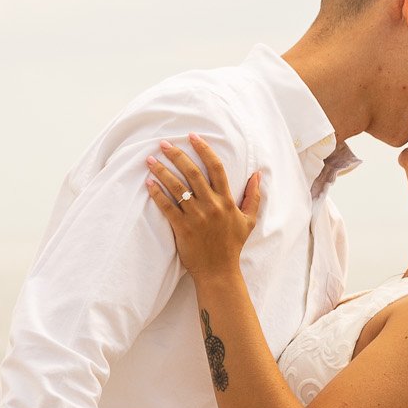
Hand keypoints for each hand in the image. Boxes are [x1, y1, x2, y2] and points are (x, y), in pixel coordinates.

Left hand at [143, 134, 260, 277]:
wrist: (219, 271)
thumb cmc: (232, 245)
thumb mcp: (248, 220)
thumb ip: (253, 196)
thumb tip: (257, 174)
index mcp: (226, 201)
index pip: (216, 168)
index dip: (204, 149)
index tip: (192, 136)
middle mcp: (212, 206)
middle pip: (193, 172)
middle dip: (177, 155)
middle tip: (163, 143)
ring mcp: (196, 217)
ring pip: (177, 188)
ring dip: (162, 171)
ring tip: (150, 160)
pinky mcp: (182, 228)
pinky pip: (167, 207)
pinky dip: (157, 194)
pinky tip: (149, 183)